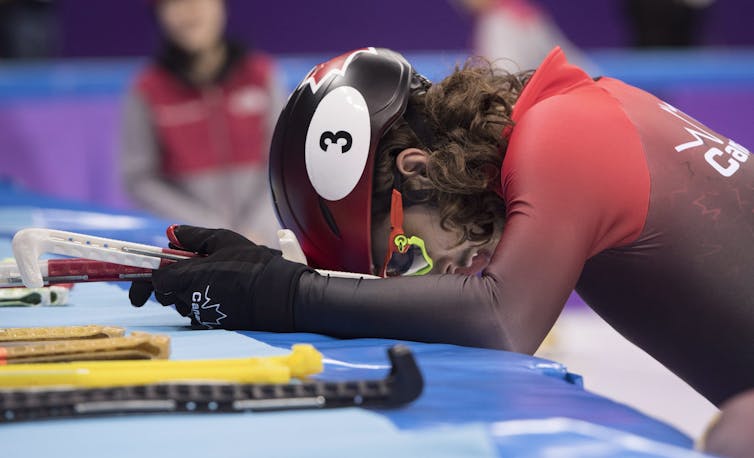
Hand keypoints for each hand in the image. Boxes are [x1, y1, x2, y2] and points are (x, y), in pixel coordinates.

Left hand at [129, 226, 310, 330]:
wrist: (280, 295)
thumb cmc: (253, 264)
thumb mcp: (224, 240)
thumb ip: (193, 236)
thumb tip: (170, 233)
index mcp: (187, 278)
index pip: (155, 280)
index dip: (152, 275)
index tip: (153, 270)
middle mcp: (190, 300)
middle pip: (166, 294)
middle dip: (171, 283)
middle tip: (191, 268)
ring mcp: (202, 314)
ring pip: (183, 303)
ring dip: (190, 291)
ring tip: (215, 275)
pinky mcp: (215, 324)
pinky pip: (200, 312)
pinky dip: (205, 301)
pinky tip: (225, 290)